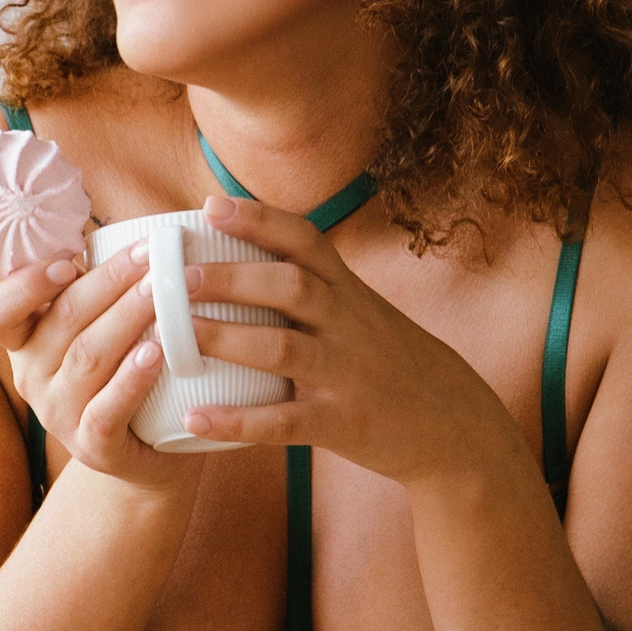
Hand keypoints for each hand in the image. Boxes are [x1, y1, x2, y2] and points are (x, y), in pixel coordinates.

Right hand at [0, 242, 206, 496]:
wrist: (150, 452)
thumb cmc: (126, 368)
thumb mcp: (101, 325)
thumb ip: (102, 284)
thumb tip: (144, 224)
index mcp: (25, 341)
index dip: (22, 286)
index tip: (65, 262)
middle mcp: (32, 376)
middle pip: (63, 320)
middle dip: (110, 281)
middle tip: (153, 254)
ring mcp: (59, 415)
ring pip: (87, 357)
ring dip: (127, 319)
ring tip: (162, 293)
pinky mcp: (93, 447)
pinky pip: (106, 410)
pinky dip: (131, 379)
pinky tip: (157, 354)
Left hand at [175, 194, 518, 488]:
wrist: (454, 424)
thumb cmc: (391, 363)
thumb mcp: (362, 313)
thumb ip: (314, 289)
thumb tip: (236, 261)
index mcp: (350, 292)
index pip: (305, 241)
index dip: (259, 218)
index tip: (210, 206)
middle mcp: (350, 324)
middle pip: (290, 286)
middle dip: (232, 276)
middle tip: (179, 276)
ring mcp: (346, 374)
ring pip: (283, 349)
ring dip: (227, 338)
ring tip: (177, 335)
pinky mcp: (342, 424)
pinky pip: (284, 422)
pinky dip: (236, 419)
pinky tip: (194, 416)